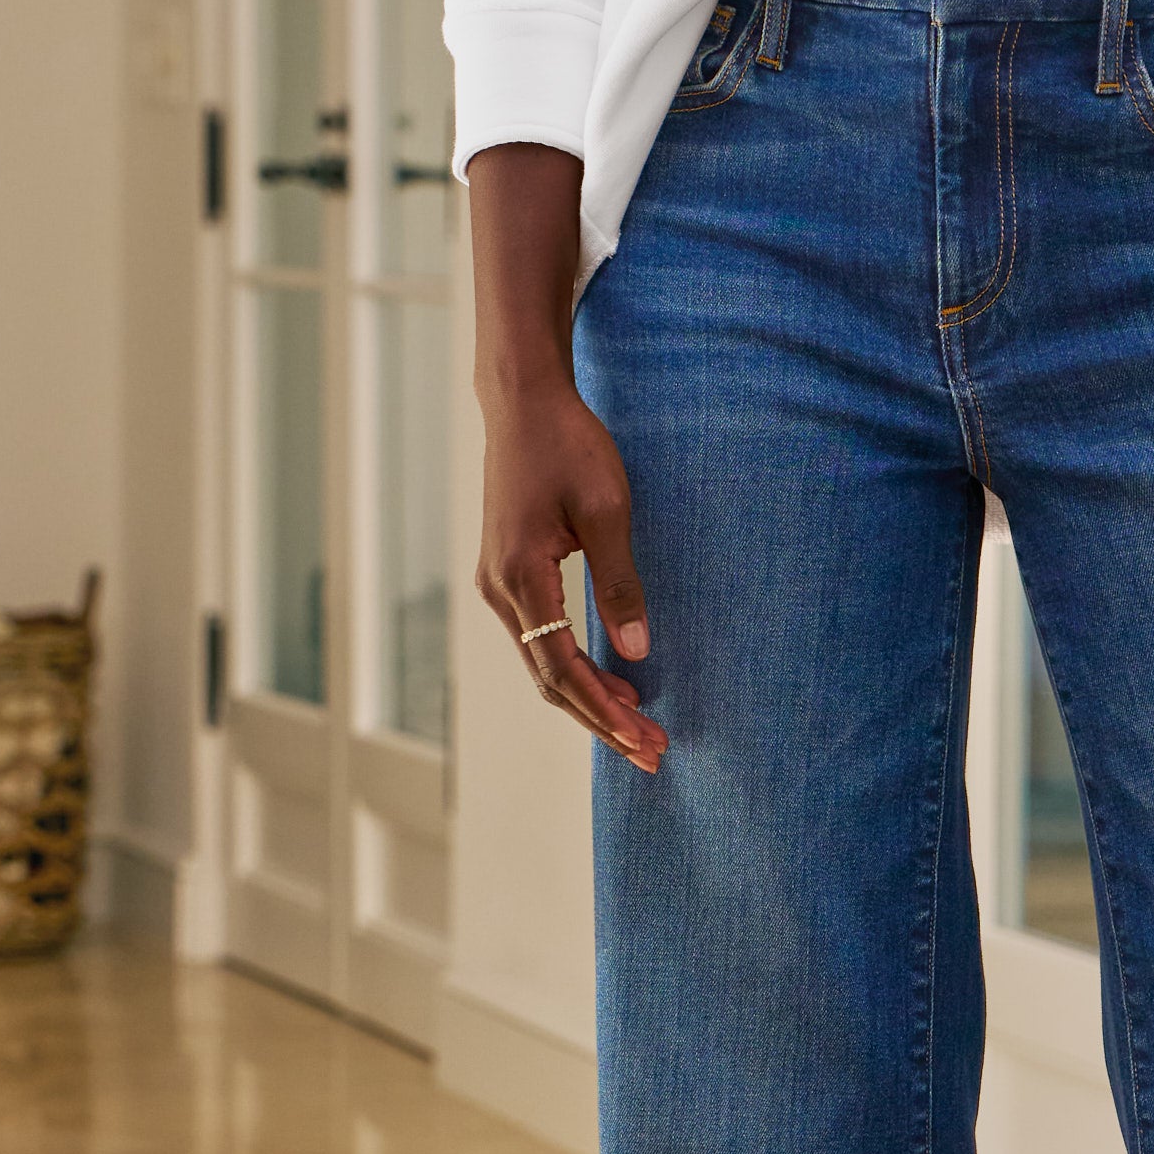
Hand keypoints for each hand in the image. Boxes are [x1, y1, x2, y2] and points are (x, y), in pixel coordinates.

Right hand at [476, 378, 663, 771]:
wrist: (524, 401)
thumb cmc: (567, 445)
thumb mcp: (605, 510)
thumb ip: (619, 583)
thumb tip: (636, 651)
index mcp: (520, 577)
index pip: (562, 668)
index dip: (604, 710)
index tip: (642, 739)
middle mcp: (500, 590)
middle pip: (551, 680)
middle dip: (602, 721)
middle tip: (653, 752)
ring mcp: (499, 584)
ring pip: (545, 665)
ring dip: (592, 701)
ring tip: (641, 728)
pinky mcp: (509, 575)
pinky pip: (542, 641)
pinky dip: (577, 670)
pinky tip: (615, 683)